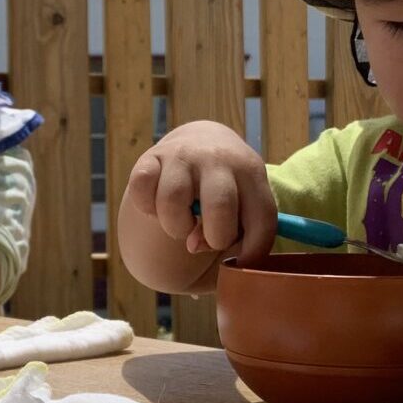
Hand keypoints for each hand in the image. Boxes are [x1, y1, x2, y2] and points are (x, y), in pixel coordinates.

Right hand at [124, 120, 275, 263]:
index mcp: (251, 171)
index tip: (240, 262)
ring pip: (172, 202)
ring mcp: (182, 156)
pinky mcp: (150, 158)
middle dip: (214, 239)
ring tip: (183, 222)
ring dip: (176, 227)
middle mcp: (218, 158)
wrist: (201, 141)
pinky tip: (158, 207)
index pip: (261, 219)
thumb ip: (237, 236)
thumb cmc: (228, 189)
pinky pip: (141, 190)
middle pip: (219, 207)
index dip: (252, 252)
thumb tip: (196, 247)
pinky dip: (147, 208)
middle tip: (209, 238)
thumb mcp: (245, 204)